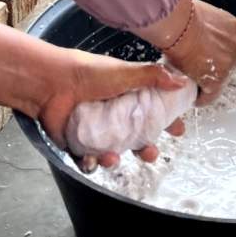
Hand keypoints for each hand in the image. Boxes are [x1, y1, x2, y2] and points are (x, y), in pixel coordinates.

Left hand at [36, 49, 188, 170]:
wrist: (52, 84)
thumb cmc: (89, 73)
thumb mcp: (125, 72)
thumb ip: (154, 77)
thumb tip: (183, 82)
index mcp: (128, 98)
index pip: (152, 112)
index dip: (166, 122)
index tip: (178, 131)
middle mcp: (114, 116)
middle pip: (137, 139)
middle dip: (147, 150)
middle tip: (150, 152)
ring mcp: (96, 131)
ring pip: (114, 153)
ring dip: (116, 160)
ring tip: (112, 158)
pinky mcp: (78, 143)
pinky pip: (89, 161)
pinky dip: (93, 164)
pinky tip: (94, 159)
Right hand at [163, 0, 235, 105]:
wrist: (178, 25)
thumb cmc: (182, 16)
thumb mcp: (203, 15)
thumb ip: (208, 28)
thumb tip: (198, 32)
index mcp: (233, 28)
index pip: (233, 47)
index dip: (220, 54)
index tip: (211, 58)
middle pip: (230, 63)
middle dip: (217, 68)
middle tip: (201, 71)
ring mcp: (229, 64)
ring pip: (221, 80)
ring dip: (209, 83)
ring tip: (196, 86)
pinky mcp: (218, 80)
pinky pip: (210, 95)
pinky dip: (202, 98)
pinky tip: (194, 99)